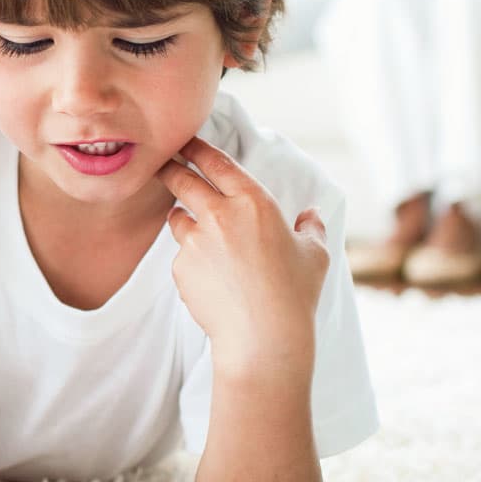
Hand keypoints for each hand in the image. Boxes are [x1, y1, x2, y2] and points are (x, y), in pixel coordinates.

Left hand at [157, 137, 328, 376]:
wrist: (263, 339)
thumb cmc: (294, 295)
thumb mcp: (315, 255)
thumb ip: (311, 228)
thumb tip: (311, 215)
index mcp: (253, 202)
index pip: (217, 163)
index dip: (197, 149)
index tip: (186, 142)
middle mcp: (219, 215)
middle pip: (182, 180)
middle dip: (171, 169)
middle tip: (165, 165)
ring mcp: (195, 241)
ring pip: (177, 218)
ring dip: (184, 220)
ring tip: (203, 238)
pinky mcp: (180, 267)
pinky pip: (181, 255)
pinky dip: (191, 260)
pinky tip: (212, 279)